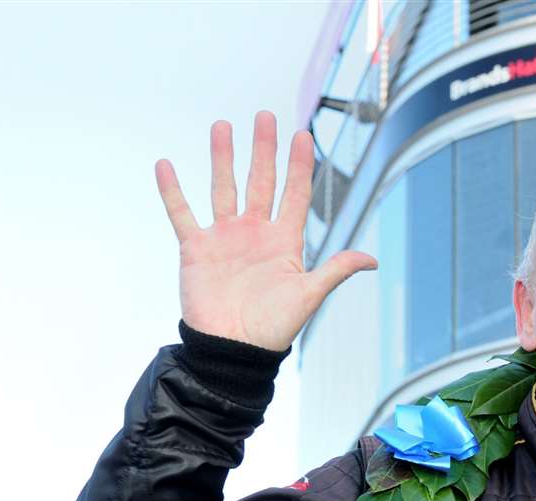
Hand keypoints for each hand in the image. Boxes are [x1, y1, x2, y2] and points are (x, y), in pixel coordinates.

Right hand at [155, 111, 375, 351]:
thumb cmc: (273, 328)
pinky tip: (165, 165)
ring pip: (223, 187)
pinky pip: (181, 213)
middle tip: (265, 116)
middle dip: (264, 149)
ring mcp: (224, 238)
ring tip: (222, 126)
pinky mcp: (195, 248)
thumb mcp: (308, 296)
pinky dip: (172, 191)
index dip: (299, 165)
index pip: (294, 194)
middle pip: (261, 181)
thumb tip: (371, 260)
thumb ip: (335, 270)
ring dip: (223, 157)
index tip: (303, 135)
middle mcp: (255, 233)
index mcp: (284, 241)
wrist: (233, 349)